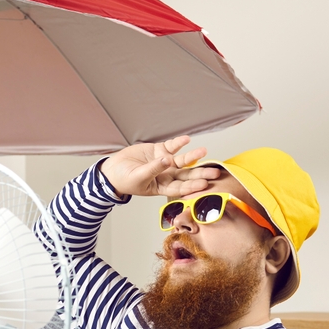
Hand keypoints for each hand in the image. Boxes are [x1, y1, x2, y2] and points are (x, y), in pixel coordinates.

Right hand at [99, 135, 219, 197]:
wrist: (113, 169)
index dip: (192, 187)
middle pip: (187, 175)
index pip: (181, 188)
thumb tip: (167, 160)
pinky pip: (172, 146)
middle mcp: (167, 175)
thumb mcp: (139, 178)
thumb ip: (154, 169)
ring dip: (193, 156)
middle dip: (201, 174)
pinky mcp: (159, 151)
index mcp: (162, 187)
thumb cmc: (125, 179)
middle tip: (215, 173)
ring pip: (183, 160)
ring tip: (203, 151)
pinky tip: (187, 139)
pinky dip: (179, 143)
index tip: (204, 185)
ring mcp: (165, 163)